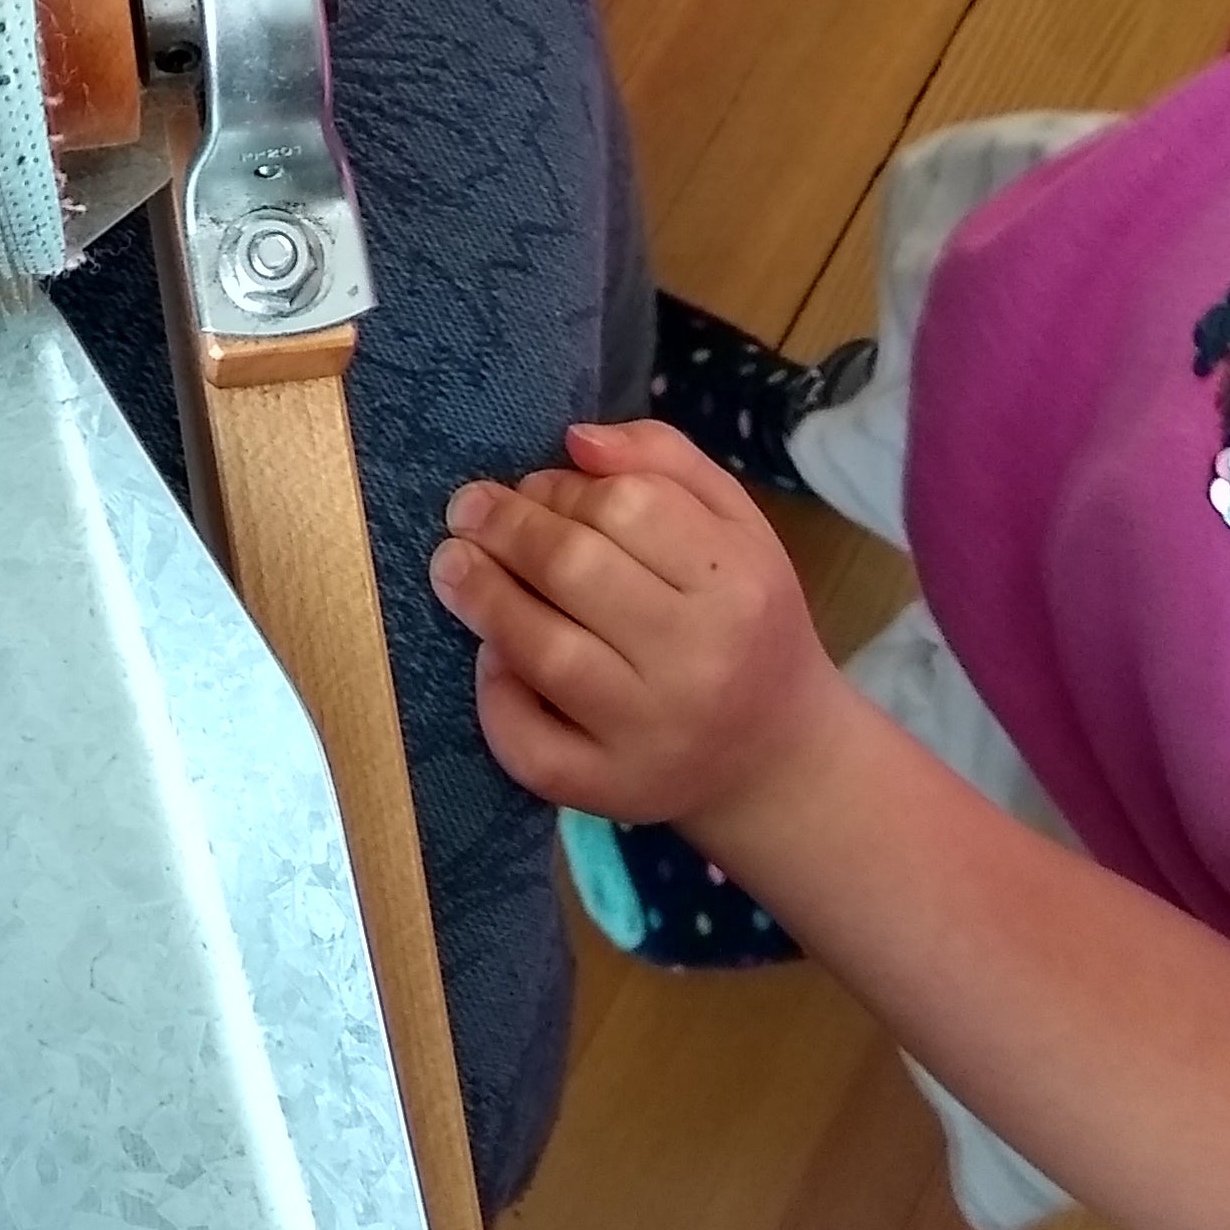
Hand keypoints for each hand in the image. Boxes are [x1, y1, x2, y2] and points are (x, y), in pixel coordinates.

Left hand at [430, 419, 842, 828]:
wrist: (778, 756)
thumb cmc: (746, 618)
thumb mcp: (735, 524)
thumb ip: (664, 461)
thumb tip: (576, 438)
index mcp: (737, 581)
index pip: (627, 507)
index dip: (561, 488)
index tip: (530, 486)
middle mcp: (700, 659)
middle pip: (577, 571)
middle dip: (505, 529)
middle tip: (466, 512)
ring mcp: (653, 733)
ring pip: (546, 654)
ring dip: (483, 599)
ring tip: (452, 567)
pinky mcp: (612, 790)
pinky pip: (533, 747)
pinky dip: (496, 699)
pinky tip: (489, 658)